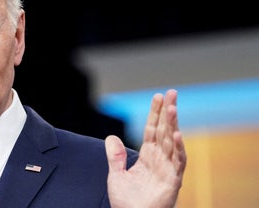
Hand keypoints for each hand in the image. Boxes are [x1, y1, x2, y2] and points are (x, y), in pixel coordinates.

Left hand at [105, 89, 186, 207]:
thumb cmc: (127, 202)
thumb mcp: (116, 175)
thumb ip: (115, 156)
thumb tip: (111, 136)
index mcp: (148, 157)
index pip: (152, 130)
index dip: (155, 113)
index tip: (158, 96)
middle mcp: (160, 160)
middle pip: (164, 131)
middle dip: (167, 112)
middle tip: (171, 92)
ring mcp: (168, 170)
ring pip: (172, 143)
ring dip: (173, 125)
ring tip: (172, 108)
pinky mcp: (173, 181)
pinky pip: (177, 162)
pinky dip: (177, 148)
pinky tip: (176, 134)